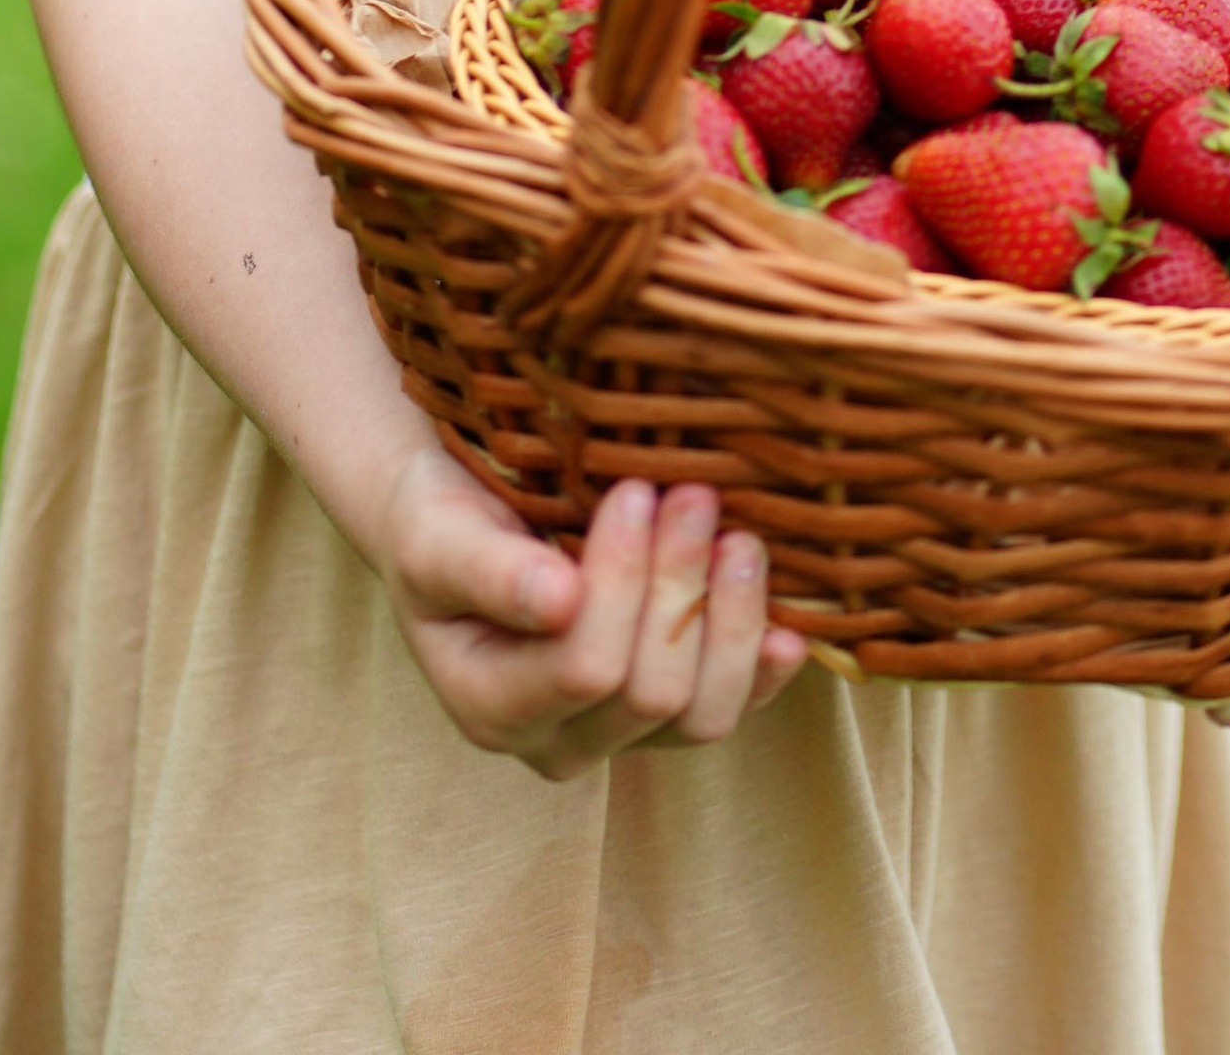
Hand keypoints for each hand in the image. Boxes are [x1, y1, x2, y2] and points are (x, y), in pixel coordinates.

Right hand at [377, 445, 808, 780]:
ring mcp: (616, 736)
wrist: (458, 522)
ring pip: (700, 718)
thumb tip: (559, 602)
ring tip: (740, 538)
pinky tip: (790, 629)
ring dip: (730, 624)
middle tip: (694, 492)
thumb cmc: (438, 519)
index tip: (635, 489)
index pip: (584, 668)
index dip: (624, 582)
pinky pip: (729, 712)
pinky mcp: (665, 713)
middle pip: (649, 693)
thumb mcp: (438, 533)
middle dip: (679, 587)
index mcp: (490, 705)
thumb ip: (489, 570)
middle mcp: (555, 741)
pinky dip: (761, 671)